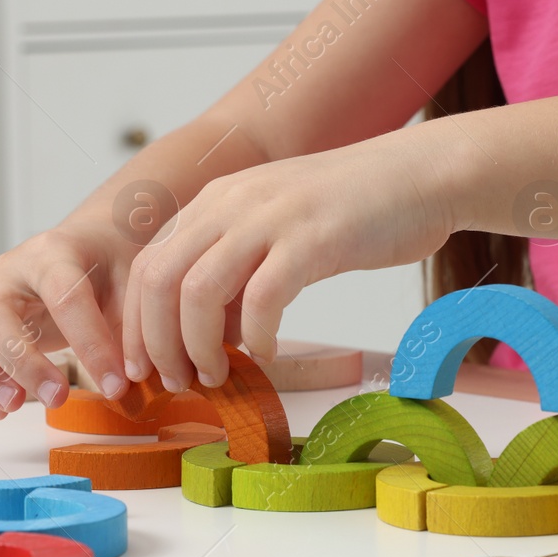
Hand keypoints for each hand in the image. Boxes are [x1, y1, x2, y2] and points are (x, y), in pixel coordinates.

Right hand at [0, 222, 132, 418]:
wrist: (92, 248)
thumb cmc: (112, 270)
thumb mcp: (135, 289)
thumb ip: (135, 329)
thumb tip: (134, 382)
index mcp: (55, 253)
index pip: (64, 294)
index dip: (89, 343)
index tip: (116, 385)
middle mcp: (8, 271)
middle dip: (21, 362)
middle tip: (57, 398)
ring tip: (13, 406)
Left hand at [122, 135, 452, 390]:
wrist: (421, 174)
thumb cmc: (355, 211)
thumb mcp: (275, 230)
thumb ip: (237, 271)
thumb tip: (212, 334)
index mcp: (216, 201)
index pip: (147, 265)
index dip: (136, 324)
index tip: (145, 369)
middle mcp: (231, 203)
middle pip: (159, 280)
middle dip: (157, 344)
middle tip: (177, 382)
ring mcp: (270, 218)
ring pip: (198, 292)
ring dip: (199, 347)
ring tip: (217, 375)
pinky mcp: (311, 239)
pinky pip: (262, 300)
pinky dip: (257, 337)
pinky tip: (267, 353)